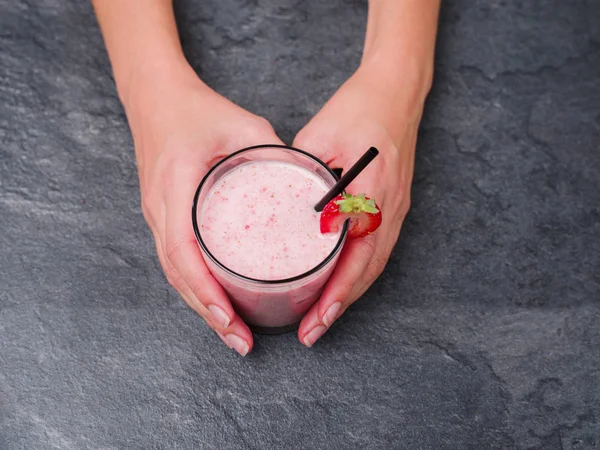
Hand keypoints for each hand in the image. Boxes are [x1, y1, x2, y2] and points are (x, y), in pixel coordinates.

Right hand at [127, 67, 283, 355]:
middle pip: (177, 274)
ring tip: (233, 333)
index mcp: (176, 185)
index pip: (183, 249)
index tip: (231, 318)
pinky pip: (177, 261)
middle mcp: (160, 209)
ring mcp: (157, 215)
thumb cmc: (198, 110)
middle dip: (208, 312)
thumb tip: (308, 194)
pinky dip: (197, 287)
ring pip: (175, 274)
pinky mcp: (164, 218)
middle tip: (240, 342)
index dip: (206, 289)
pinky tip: (217, 303)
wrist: (156, 99)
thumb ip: (276, 156)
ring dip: (202, 306)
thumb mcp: (244, 125)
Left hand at [293, 64, 427, 346]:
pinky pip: (375, 249)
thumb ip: (300, 176)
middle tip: (311, 332)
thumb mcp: (320, 139)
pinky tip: (337, 282)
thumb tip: (279, 209)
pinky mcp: (391, 207)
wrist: (397, 92)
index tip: (314, 321)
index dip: (335, 295)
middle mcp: (389, 211)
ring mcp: (395, 211)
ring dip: (347, 294)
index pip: (355, 260)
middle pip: (367, 273)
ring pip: (372, 266)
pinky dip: (355, 273)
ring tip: (320, 316)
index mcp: (372, 197)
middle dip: (338, 306)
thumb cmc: (359, 110)